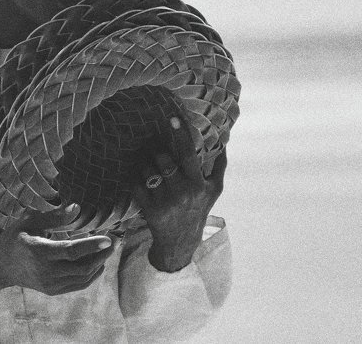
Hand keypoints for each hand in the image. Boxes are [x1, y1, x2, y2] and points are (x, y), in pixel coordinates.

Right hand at [0, 204, 114, 297]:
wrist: (1, 265)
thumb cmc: (16, 238)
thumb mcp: (30, 222)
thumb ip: (54, 216)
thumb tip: (77, 208)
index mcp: (40, 252)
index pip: (72, 251)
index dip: (92, 245)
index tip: (108, 238)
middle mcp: (47, 272)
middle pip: (82, 266)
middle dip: (102, 254)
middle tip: (115, 240)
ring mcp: (51, 284)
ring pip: (83, 277)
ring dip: (99, 263)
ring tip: (107, 248)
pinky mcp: (53, 290)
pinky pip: (79, 284)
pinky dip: (92, 274)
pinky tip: (98, 262)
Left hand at [132, 114, 226, 272]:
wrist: (181, 242)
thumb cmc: (198, 209)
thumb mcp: (214, 191)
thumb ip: (219, 167)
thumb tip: (225, 142)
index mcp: (198, 184)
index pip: (188, 154)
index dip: (181, 135)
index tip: (173, 118)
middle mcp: (183, 192)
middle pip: (163, 160)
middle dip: (158, 154)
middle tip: (157, 155)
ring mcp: (165, 202)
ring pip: (147, 170)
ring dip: (145, 166)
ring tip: (151, 170)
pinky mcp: (149, 210)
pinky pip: (136, 184)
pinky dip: (136, 179)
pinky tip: (141, 182)